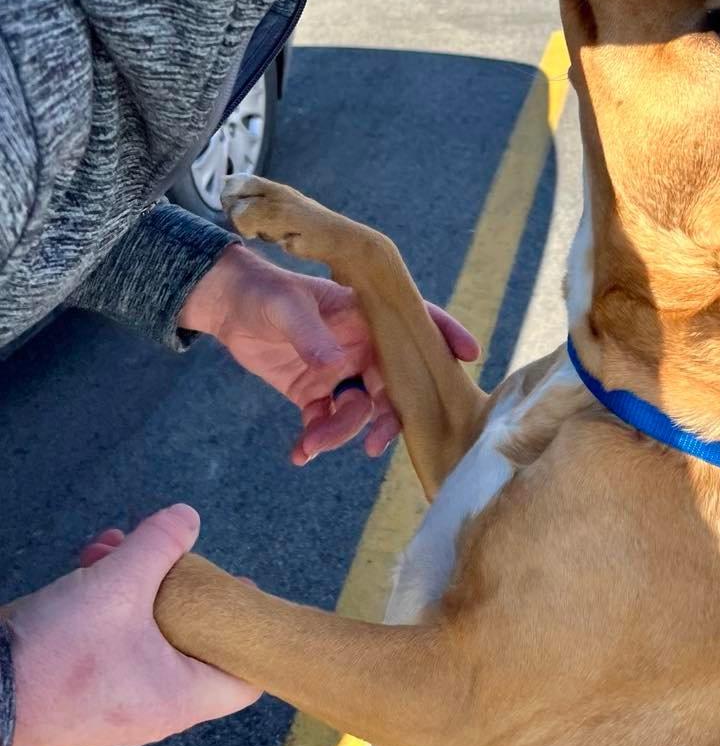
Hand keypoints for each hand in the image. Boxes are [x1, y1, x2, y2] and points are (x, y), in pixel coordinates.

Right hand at [6, 505, 257, 745]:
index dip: (252, 630)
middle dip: (184, 584)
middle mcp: (156, 705)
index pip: (245, 678)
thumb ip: (161, 543)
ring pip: (151, 630)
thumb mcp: (118, 584)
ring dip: (139, 581)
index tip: (245, 588)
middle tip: (176, 553)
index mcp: (179, 695)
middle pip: (197, 640)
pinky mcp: (90, 685)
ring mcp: (121, 698)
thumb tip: (189, 517)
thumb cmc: (56, 654)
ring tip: (118, 544)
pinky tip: (95, 561)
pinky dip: (112, 599)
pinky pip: (119, 637)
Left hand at [180, 246, 478, 463]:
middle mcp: (363, 345)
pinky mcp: (316, 393)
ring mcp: (342, 371)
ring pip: (362, 410)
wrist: (227, 307)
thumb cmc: (264, 292)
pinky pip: (327, 423)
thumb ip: (312, 335)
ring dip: (342, 433)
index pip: (417, 322)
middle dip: (389, 416)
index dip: (445, 336)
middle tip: (372, 444)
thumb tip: (336, 366)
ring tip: (310, 445)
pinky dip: (316, 441)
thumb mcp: (287, 307)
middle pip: (395, 382)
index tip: (467, 355)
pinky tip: (300, 453)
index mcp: (367, 314)